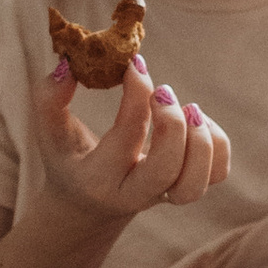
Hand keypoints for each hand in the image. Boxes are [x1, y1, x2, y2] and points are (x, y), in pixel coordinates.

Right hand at [29, 55, 232, 231]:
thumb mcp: (50, 132)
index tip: (135, 64)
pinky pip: (217, 173)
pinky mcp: (187, 187)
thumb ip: (49, 98)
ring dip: (201, 141)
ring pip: (195, 184)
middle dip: (172, 125)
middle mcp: (134, 194)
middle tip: (164, 92)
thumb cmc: (71, 158)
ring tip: (189, 108)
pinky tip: (195, 120)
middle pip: (165, 171)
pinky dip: (217, 144)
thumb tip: (69, 65)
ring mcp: (164, 195)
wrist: (90, 204)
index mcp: (98, 178)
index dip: (136, 95)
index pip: (126, 138)